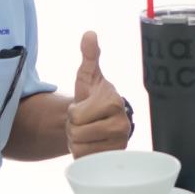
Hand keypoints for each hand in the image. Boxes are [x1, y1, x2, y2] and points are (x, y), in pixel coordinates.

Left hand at [68, 31, 130, 157]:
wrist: (103, 122)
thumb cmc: (93, 99)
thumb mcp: (89, 77)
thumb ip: (89, 56)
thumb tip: (90, 34)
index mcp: (113, 102)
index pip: (76, 114)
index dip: (73, 112)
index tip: (84, 108)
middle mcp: (121, 124)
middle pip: (76, 132)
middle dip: (74, 127)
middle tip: (84, 122)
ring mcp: (119, 142)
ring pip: (80, 147)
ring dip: (77, 141)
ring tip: (87, 133)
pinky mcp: (115, 158)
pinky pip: (86, 159)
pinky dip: (83, 154)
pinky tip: (91, 145)